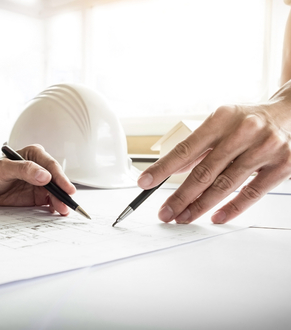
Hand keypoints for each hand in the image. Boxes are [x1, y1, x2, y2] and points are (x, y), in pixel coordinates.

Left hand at [0, 144, 75, 214]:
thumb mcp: (3, 169)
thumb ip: (24, 169)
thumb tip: (44, 175)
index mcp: (34, 155)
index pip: (51, 166)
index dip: (60, 178)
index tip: (66, 188)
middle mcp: (40, 168)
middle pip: (56, 181)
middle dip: (63, 193)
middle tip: (67, 204)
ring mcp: (40, 183)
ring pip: (55, 192)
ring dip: (60, 201)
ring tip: (64, 210)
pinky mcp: (37, 195)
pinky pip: (49, 201)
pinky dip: (54, 207)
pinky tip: (57, 212)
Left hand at [137, 83, 290, 223]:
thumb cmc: (248, 121)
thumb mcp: (221, 123)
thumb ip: (198, 147)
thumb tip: (170, 170)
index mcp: (222, 118)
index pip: (186, 148)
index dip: (163, 169)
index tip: (145, 183)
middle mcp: (244, 132)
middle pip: (204, 172)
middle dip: (180, 196)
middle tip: (165, 212)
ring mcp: (265, 149)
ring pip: (225, 186)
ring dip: (200, 206)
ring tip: (184, 217)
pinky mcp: (283, 165)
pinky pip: (252, 193)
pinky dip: (232, 208)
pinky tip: (215, 217)